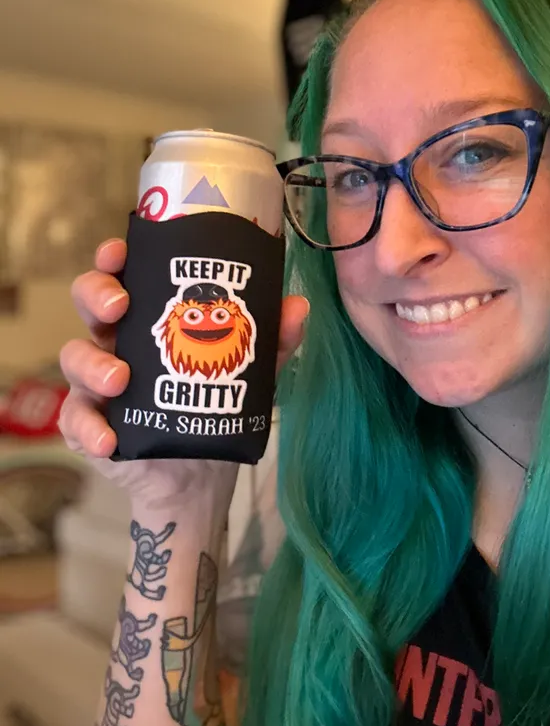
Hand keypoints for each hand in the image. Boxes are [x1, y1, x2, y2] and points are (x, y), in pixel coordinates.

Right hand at [58, 238, 308, 511]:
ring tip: (121, 379)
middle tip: (119, 307)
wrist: (206, 472)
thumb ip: (274, 340)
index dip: (113, 258)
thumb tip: (298, 305)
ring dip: (93, 364)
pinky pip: (74, 421)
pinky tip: (108, 439)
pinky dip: (87, 429)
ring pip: (75, 359)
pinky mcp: (89, 425)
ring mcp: (98, 383)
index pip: (124, 274)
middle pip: (89, 302)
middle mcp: (117, 342)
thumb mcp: (252, 370)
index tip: (119, 252)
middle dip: (96, 295)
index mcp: (150, 317)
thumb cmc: (218, 403)